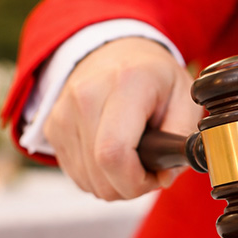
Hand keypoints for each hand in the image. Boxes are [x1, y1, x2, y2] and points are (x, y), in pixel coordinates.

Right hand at [44, 37, 200, 200]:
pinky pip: (77, 175)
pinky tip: (113, 153)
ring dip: (115, 182)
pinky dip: (99, 176)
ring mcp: (63, 112)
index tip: (156, 174)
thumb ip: (182, 136)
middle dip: (130, 185)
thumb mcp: (185, 97)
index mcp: (126, 83)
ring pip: (88, 180)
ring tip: (132, 157)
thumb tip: (165, 176)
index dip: (136, 181)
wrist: (114, 51)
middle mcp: (86, 96)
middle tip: (149, 168)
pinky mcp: (52, 128)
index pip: (114, 153)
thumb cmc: (154, 77)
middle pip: (100, 173)